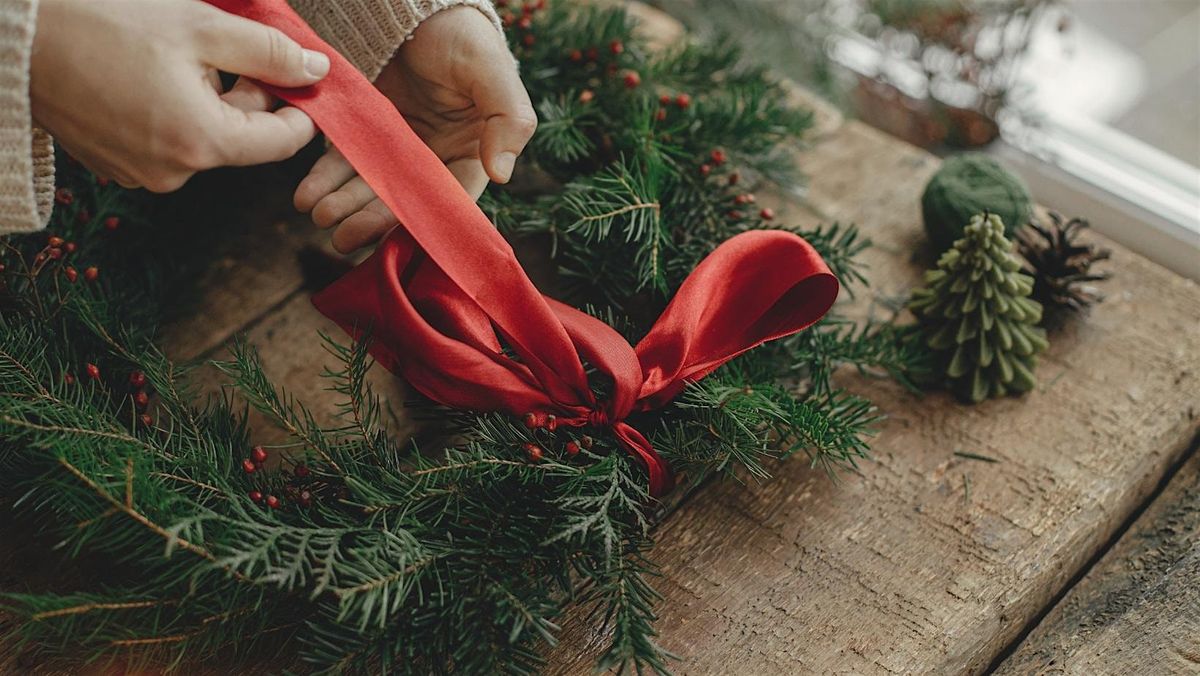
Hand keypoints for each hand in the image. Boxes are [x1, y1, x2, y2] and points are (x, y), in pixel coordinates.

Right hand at [30, 0, 329, 191]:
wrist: (15, 37)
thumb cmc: (105, 23)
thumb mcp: (201, 28)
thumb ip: (269, 53)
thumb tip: (316, 72)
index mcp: (203, 143)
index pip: (282, 143)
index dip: (300, 109)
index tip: (298, 78)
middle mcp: (174, 174)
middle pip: (242, 141)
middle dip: (246, 97)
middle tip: (224, 51)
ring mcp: (141, 175)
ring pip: (204, 141)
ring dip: (207, 103)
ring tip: (170, 60)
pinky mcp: (115, 167)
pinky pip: (166, 144)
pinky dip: (172, 114)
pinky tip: (144, 78)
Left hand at [293, 7, 536, 253]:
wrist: (410, 0)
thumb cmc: (459, 34)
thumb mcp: (490, 69)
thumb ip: (508, 118)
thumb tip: (503, 173)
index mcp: (472, 150)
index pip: (450, 197)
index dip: (425, 220)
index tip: (398, 235)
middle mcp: (433, 155)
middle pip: (402, 198)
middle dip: (371, 219)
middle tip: (341, 237)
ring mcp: (395, 144)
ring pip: (368, 184)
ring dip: (343, 205)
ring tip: (317, 215)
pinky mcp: (363, 129)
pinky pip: (343, 158)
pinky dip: (324, 177)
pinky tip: (306, 192)